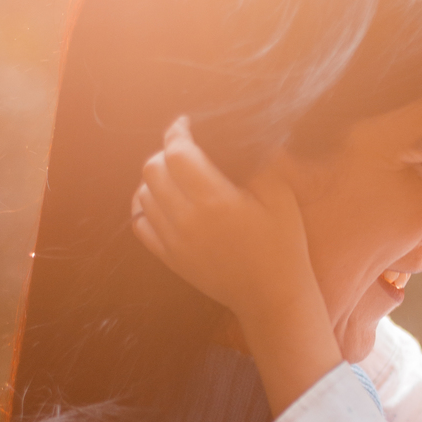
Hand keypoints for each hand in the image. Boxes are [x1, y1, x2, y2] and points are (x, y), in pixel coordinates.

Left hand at [132, 117, 343, 416]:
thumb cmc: (281, 246)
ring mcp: (174, 241)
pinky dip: (143, 206)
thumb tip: (255, 135)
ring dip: (154, 178)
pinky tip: (159, 200)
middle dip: (164, 152)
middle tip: (183, 149)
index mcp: (215, 200)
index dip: (177, 132)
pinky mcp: (170, 258)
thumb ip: (266, 162)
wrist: (271, 297)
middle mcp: (187, 220)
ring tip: (173, 173)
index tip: (185, 124)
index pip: (178, 154)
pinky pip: (140, 225)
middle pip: (152, 170)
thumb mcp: (281, 199)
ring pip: (142, 196)